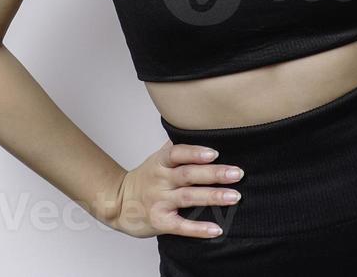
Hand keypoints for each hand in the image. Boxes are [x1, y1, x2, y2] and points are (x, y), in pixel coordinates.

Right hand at [106, 140, 243, 239]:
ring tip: (235, 197)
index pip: (177, 153)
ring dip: (213, 197)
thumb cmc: (146, 178)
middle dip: (214, 174)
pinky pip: (181, 226)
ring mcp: (160, 201)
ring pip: (188, 198)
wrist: (118, 203)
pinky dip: (199, 228)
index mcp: (161, 162)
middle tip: (237, 173)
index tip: (215, 152)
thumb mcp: (158, 158)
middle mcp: (161, 180)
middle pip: (188, 175)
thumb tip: (205, 128)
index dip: (195, 152)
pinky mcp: (160, 222)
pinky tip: (217, 229)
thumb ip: (179, 146)